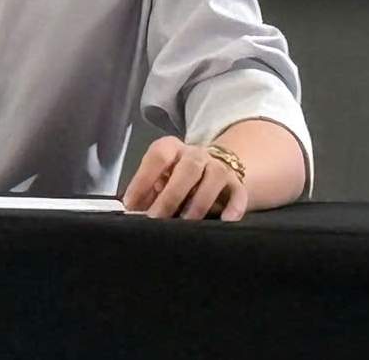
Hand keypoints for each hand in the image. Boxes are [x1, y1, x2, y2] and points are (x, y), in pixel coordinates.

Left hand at [123, 137, 247, 220]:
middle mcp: (196, 154)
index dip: (143, 180)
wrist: (212, 169)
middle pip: (187, 168)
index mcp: (171, 148)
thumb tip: (132, 209)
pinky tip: (225, 220)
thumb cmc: (176, 177)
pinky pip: (238, 193)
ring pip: (214, 177)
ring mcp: (218, 167)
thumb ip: (146, 191)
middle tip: (156, 218)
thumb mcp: (158, 178)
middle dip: (171, 195)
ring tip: (187, 221)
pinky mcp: (236, 184)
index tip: (130, 204)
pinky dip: (234, 207)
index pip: (157, 157)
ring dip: (200, 201)